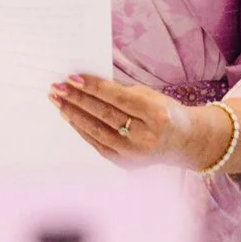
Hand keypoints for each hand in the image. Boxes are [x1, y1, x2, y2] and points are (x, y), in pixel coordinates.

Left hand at [48, 74, 219, 172]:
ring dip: (73, 115)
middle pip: (104, 115)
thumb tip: (85, 83)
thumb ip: (120, 91)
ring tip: (57, 101)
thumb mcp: (150, 96)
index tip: (71, 78)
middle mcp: (146, 136)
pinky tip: (70, 117)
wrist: (184, 142)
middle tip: (56, 88)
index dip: (92, 88)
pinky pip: (98, 144)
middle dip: (77, 100)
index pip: (117, 98)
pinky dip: (82, 129)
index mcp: (156, 114)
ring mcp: (135, 153)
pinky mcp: (126, 163)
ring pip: (97, 131)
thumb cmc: (164, 112)